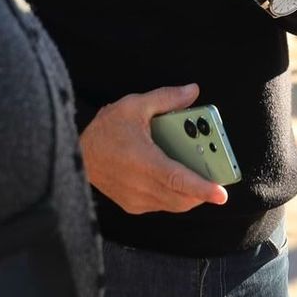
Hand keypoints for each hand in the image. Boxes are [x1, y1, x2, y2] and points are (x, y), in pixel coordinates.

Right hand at [79, 83, 228, 213]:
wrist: (75, 154)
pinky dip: (175, 195)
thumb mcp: (134, 106)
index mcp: (144, 163)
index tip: (222, 193)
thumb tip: (192, 91)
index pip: (179, 181)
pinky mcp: (133, 205)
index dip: (203, 188)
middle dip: (203, 189)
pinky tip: (176, 177)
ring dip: (190, 193)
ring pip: (174, 204)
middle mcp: (141, 187)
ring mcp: (136, 200)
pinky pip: (162, 205)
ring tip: (199, 173)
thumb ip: (166, 98)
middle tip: (216, 173)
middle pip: (182, 197)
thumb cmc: (105, 130)